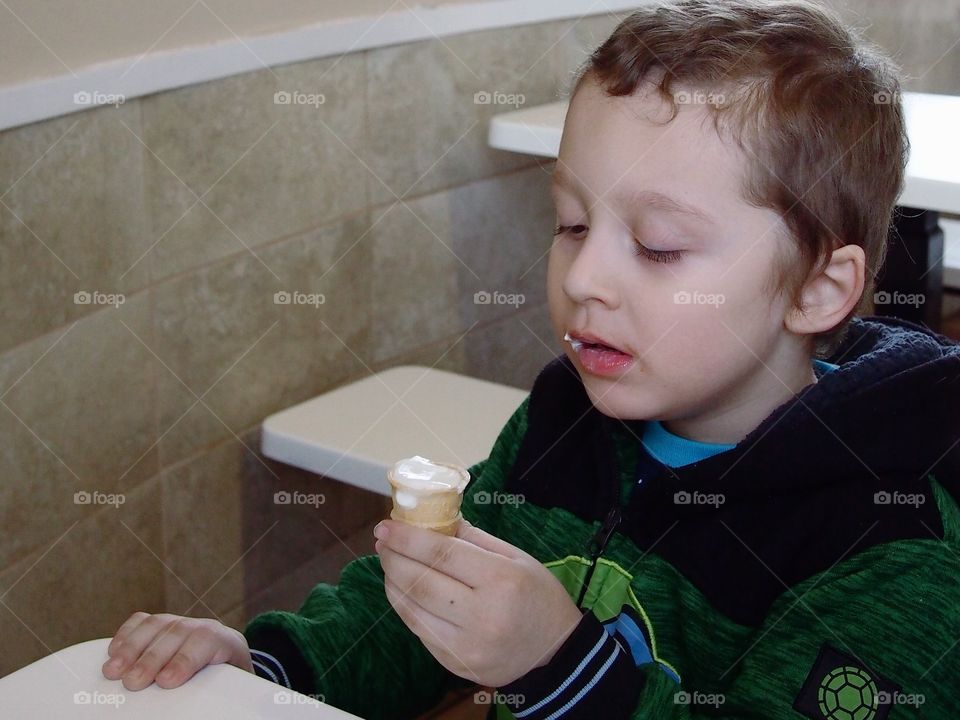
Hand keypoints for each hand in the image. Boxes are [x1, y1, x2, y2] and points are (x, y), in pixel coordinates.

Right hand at [101, 612, 252, 689]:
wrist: (226, 664)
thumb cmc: (223, 682)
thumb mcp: (226, 689)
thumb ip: (212, 696)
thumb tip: (189, 711)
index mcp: (225, 642)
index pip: (207, 641)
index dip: (185, 659)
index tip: (166, 681)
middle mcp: (201, 628)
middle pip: (176, 633)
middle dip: (151, 659)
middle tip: (132, 682)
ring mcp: (179, 623)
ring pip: (156, 625)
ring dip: (131, 648)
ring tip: (113, 671)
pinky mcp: (160, 624)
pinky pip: (141, 621)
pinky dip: (125, 635)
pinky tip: (113, 652)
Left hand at [374, 519, 583, 686]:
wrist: (555, 651)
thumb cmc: (538, 595)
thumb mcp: (517, 557)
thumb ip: (474, 538)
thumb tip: (435, 520)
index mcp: (501, 580)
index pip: (442, 554)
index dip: (408, 538)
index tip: (386, 526)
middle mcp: (483, 615)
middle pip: (421, 582)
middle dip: (393, 558)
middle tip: (382, 541)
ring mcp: (467, 645)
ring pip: (413, 610)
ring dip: (393, 583)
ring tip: (388, 563)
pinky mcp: (457, 664)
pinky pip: (421, 631)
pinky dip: (405, 607)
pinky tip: (402, 590)